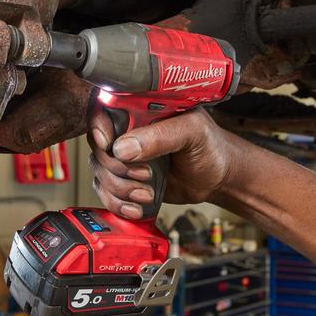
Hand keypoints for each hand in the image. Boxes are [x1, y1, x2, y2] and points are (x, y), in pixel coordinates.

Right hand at [87, 105, 238, 219]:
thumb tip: (123, 148)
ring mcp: (125, 156)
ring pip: (99, 170)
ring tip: (146, 194)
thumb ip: (161, 135)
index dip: (98, 125)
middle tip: (145, 175)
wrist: (218, 178)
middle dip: (117, 167)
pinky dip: (117, 203)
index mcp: (141, 109)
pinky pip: (105, 191)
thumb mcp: (192, 132)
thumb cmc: (210, 146)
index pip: (104, 108)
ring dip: (119, 188)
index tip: (107, 144)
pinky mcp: (126, 179)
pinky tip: (137, 207)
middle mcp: (128, 130)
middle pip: (97, 145)